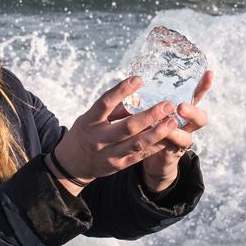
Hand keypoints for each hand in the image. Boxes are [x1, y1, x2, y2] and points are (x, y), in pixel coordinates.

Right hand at [52, 77, 180, 188]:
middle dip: (149, 116)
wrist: (73, 163)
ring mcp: (108, 154)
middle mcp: (98, 138)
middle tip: (168, 105)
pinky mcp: (117, 166)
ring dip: (157, 132)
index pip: (105, 103)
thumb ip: (113, 109)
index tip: (138, 79)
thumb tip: (138, 94)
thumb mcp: (91, 117)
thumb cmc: (86, 132)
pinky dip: (154, 147)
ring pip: (136, 143)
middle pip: (127, 127)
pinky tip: (168, 138)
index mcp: (90, 121)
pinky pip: (139, 156)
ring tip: (173, 122)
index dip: (121, 91)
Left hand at [133, 70, 212, 191]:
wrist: (153, 153)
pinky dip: (163, 145)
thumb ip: (149, 98)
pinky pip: (170, 150)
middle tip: (181, 107)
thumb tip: (134, 80)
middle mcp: (187, 125)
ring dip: (177, 132)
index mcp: (185, 109)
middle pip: (200, 118)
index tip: (209, 73)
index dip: (204, 85)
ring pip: (187, 138)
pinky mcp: (171, 153)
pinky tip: (155, 139)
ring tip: (168, 126)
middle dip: (192, 112)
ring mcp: (181, 140)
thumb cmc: (153, 124)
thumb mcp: (154, 107)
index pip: (197, 95)